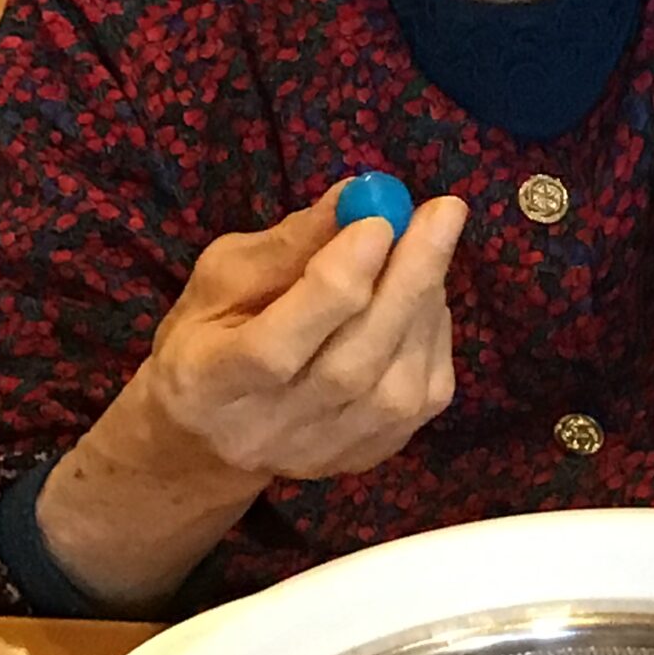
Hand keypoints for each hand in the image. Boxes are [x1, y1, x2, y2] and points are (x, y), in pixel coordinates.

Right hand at [38, 185, 466, 606]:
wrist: (212, 433)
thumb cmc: (211, 335)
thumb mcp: (224, 275)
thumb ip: (289, 243)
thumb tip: (360, 199)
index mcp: (210, 382)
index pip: (276, 348)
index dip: (334, 283)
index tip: (378, 222)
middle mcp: (268, 431)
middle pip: (351, 366)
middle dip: (406, 281)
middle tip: (443, 213)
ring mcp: (326, 453)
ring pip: (398, 385)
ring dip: (426, 302)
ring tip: (427, 243)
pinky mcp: (372, 455)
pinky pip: (425, 394)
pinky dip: (436, 334)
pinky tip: (423, 295)